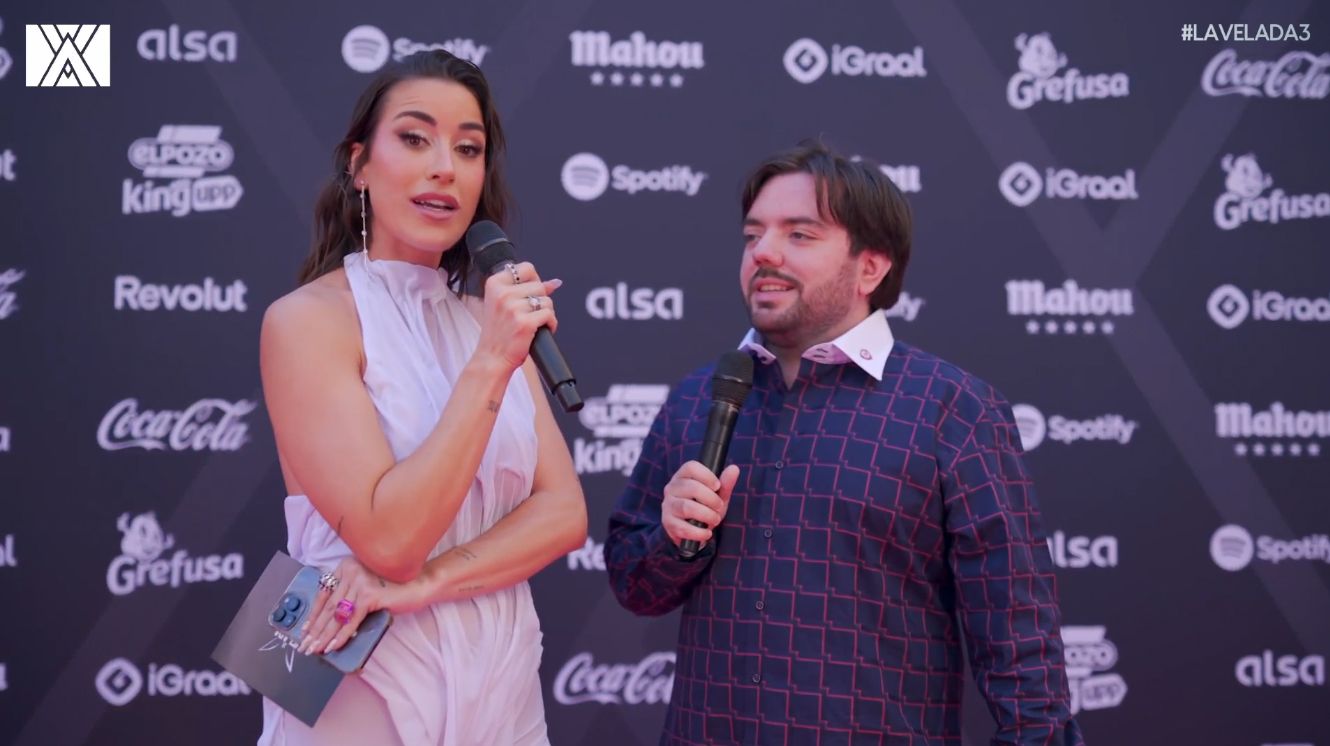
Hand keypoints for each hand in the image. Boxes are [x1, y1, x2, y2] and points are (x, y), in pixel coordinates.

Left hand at [298, 557, 413, 655]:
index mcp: (346, 566)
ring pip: (337, 614)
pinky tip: (333, 646)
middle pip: (328, 606)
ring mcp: (360, 581)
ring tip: (315, 649)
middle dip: (315, 629)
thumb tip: (325, 623)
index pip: (324, 594)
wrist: (418, 586)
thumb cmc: (392, 590)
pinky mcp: (369, 595)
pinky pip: (351, 620)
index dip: (313, 615)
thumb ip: (348, 597)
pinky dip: (341, 635)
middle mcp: (350, 570)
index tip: (305, 631)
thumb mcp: (364, 589)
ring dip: (324, 635)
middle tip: (305, 646)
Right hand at [476, 261, 560, 371]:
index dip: (534, 280)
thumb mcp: (505, 304)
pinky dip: (551, 324)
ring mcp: (513, 308)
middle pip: (539, 285)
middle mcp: (502, 293)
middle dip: (541, 300)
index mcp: (494, 284)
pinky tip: (541, 330)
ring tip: (534, 323)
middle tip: (530, 314)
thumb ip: (527, 289)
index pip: (527, 268)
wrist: (493, 357)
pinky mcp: (525, 323)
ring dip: (546, 313)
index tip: (530, 293)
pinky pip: (549, 315)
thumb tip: (555, 283)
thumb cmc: (499, 332)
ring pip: (547, 301)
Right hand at [661, 462, 739, 547]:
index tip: (717, 486)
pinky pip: (683, 527)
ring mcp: (668, 506)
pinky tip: (707, 533)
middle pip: (691, 487)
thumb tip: (734, 469)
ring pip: (686, 507)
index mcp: (683, 476)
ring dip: (706, 515)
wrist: (691, 529)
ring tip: (715, 519)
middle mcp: (671, 488)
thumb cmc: (704, 507)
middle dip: (711, 498)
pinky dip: (699, 532)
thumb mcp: (717, 495)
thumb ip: (725, 483)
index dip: (706, 476)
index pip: (691, 467)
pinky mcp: (668, 523)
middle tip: (719, 506)